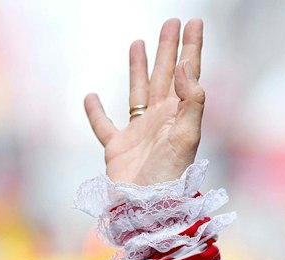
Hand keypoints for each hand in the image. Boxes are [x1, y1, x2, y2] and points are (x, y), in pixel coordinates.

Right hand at [85, 18, 206, 184]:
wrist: (148, 212)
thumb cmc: (170, 179)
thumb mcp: (186, 138)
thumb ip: (191, 101)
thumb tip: (184, 67)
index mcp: (178, 115)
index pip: (187, 73)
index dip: (190, 48)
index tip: (194, 22)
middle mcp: (160, 120)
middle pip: (164, 75)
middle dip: (168, 49)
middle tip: (171, 23)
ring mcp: (138, 133)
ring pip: (137, 92)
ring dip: (138, 68)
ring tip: (139, 43)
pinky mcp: (117, 149)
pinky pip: (104, 125)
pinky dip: (96, 112)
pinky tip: (90, 96)